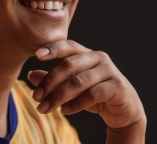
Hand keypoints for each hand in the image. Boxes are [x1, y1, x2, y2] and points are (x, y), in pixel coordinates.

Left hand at [27, 40, 145, 140]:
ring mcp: (110, 71)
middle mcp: (99, 58)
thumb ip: (54, 80)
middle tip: (36, 97)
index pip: (69, 45)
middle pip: (70, 64)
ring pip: (79, 81)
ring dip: (59, 96)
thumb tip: (31, 75)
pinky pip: (93, 94)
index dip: (53, 48)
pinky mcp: (117, 86)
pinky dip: (76, 104)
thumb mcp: (73, 88)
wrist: (125, 111)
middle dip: (50, 82)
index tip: (37, 55)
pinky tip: (65, 111)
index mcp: (87, 54)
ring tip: (45, 108)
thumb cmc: (96, 95)